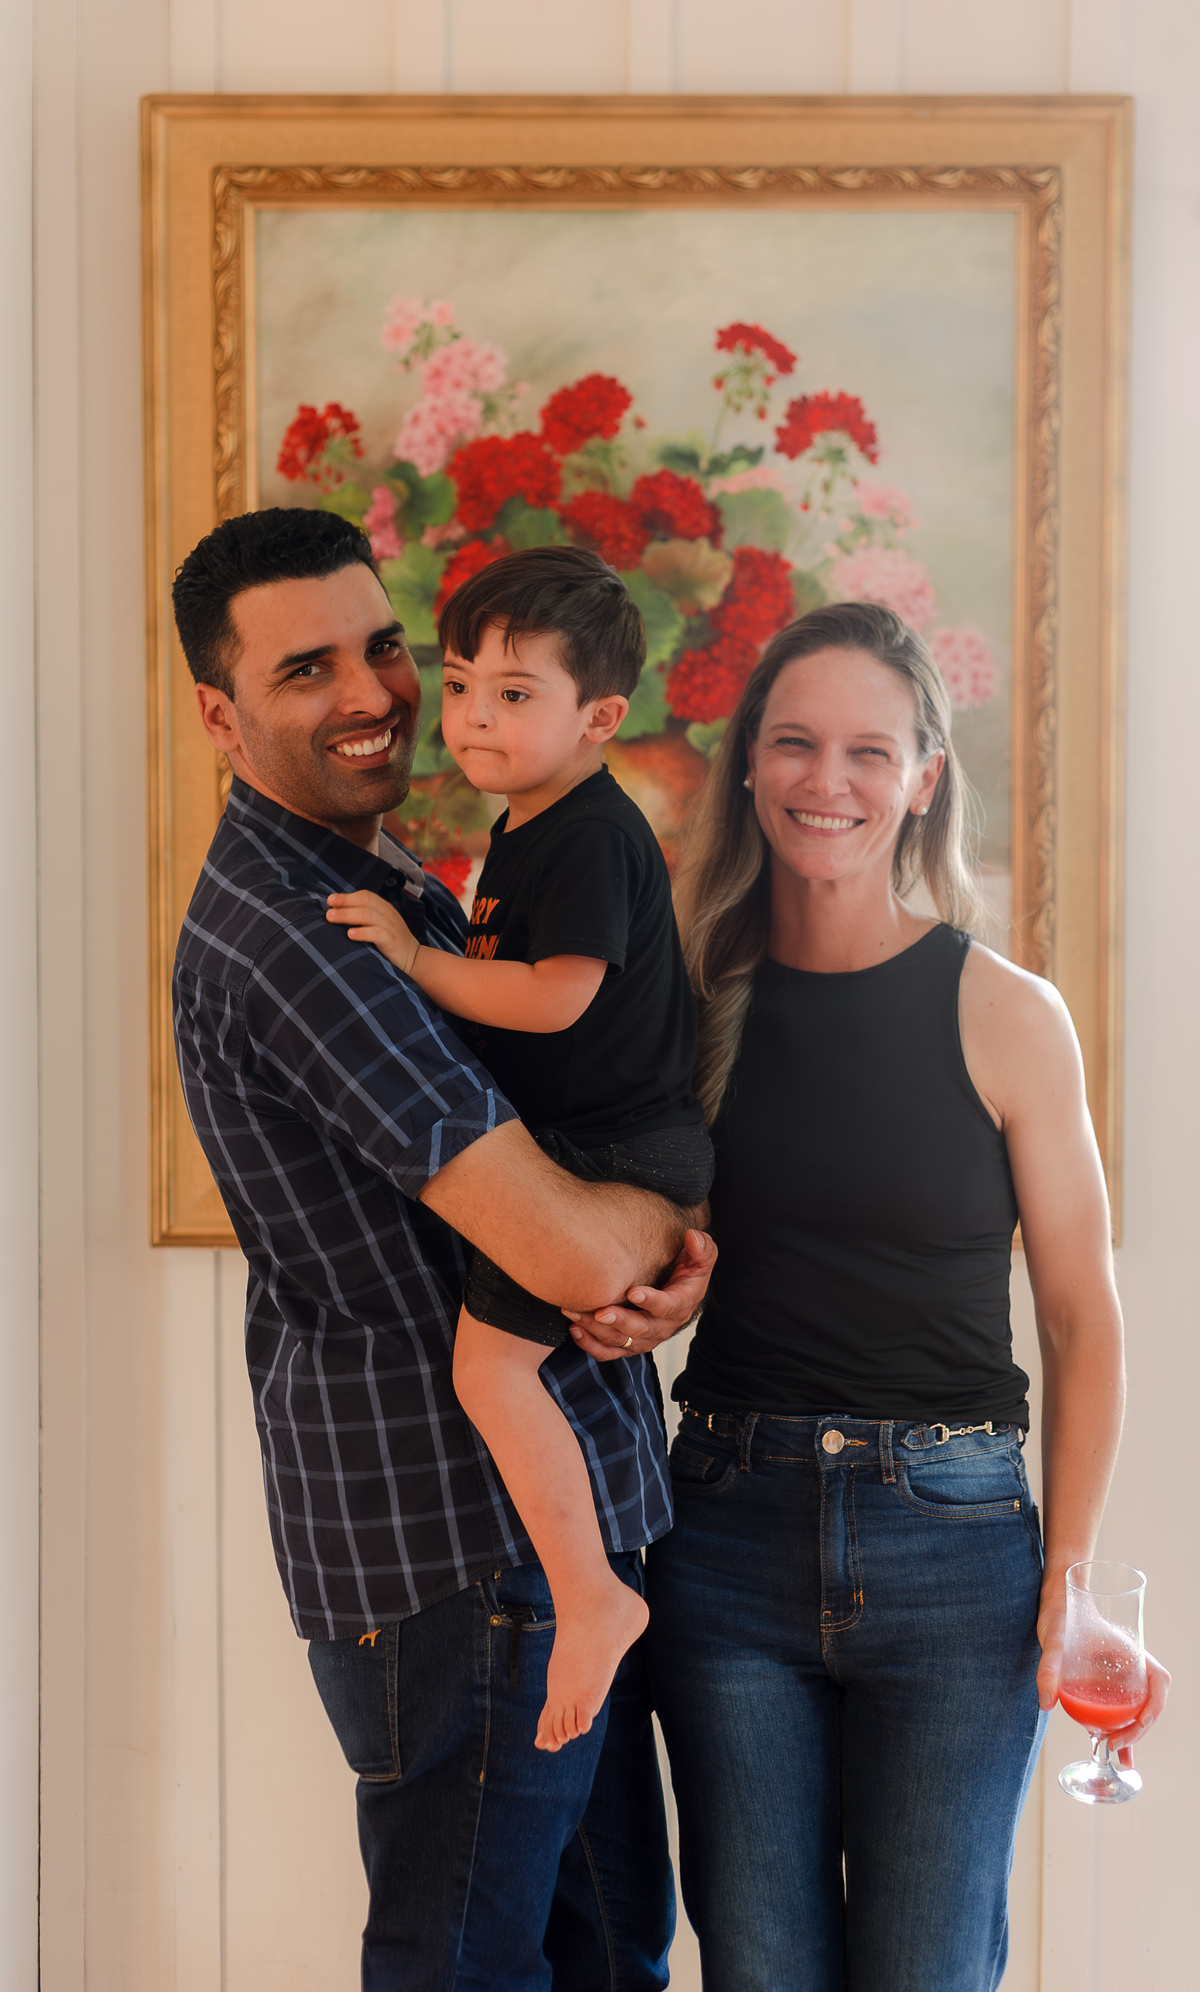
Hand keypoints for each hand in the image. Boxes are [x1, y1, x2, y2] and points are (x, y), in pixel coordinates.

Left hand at [327, 891, 419, 975]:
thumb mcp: (379, 924)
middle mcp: (387, 914)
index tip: (330, 901)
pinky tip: (350, 934)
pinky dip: (362, 932)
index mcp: (384, 908)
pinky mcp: (392, 941)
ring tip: (331, 918)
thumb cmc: (390, 941)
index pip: (365, 895)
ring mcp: (390, 927)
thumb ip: (364, 917)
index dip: (347, 896)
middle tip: (327, 910)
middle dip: (344, 903)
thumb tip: (337, 913)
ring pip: (368, 915)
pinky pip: (377, 933)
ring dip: (347, 915)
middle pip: (364, 902)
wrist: (414, 958)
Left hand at [561, 1229, 715, 1361]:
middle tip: (600, 1312)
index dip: (651, 1301)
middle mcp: (663, 1326)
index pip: (668, 1306)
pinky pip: (609, 1351)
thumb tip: (693, 1236)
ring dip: (598, 1331)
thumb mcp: (702, 1257)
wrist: (679, 1289)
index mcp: (681, 1305)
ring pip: (621, 1342)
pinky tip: (575, 1330)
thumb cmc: (688, 1270)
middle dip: (620, 1322)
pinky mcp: (629, 1343)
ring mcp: (645, 1337)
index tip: (632, 1292)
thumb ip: (701, 1248)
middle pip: (641, 1330)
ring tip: (577, 1314)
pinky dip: (591, 1345)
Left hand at [1037, 1576, 1170, 1767]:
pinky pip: (1121, 1709)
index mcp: (1131, 1651)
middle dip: (1138, 1728)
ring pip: (1137, 1710)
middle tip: (1113, 1744)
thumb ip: (1048, 1669)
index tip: (1138, 1722)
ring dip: (1132, 1734)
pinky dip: (1120, 1730)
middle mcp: (1131, 1666)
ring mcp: (1122, 1677)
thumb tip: (1046, 1703)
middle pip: (1148, 1703)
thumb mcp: (1053, 1641)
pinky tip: (1111, 1751)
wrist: (1057, 1607)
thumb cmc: (1061, 1616)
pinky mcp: (1108, 1685)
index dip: (1154, 1705)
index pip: (1158, 1681)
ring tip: (1118, 1757)